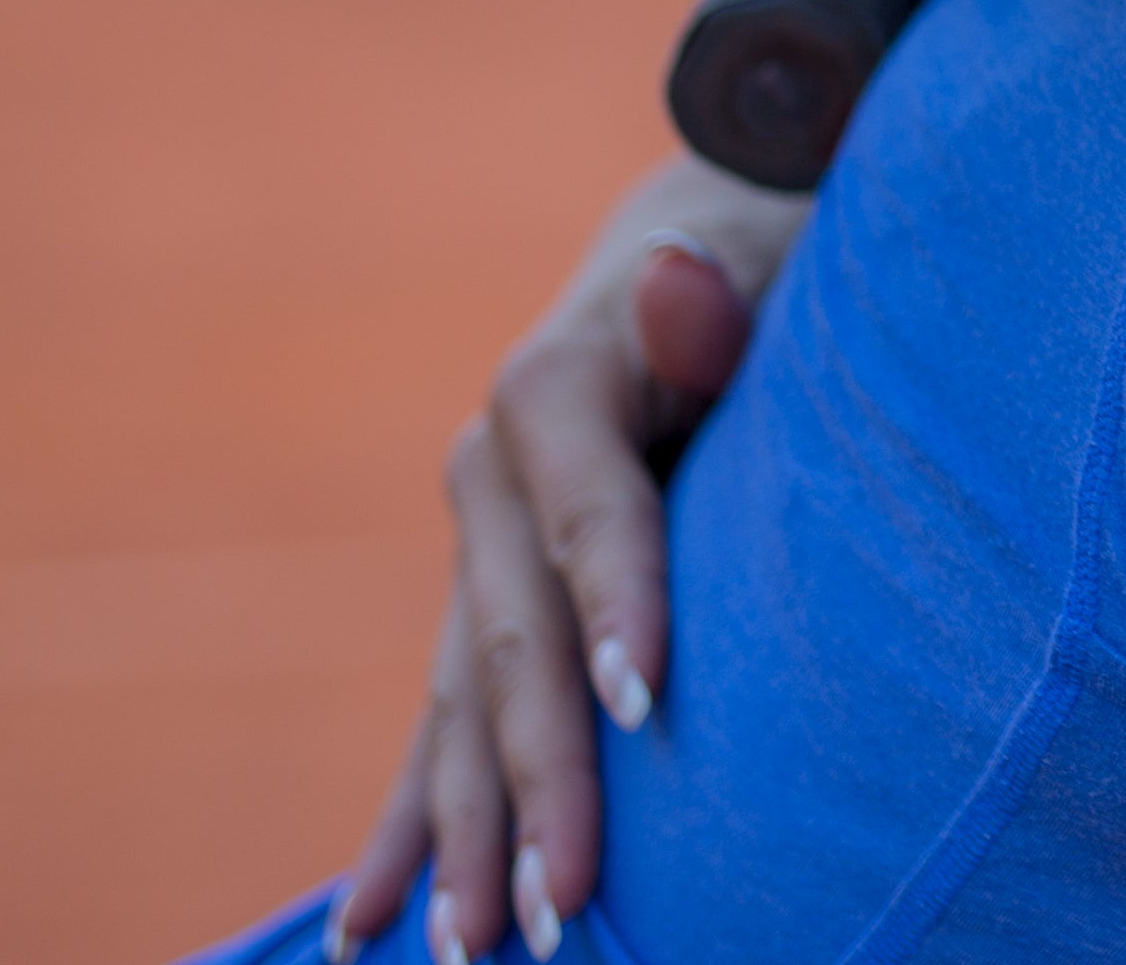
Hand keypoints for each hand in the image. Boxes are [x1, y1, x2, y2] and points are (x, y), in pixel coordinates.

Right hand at [330, 163, 800, 962]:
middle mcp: (490, 481)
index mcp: (551, 392)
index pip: (595, 518)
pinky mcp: (479, 605)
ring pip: (461, 711)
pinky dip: (407, 828)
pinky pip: (437, 730)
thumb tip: (673, 284)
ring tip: (459, 954)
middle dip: (534, 779)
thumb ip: (705, 298)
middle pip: (514, 645)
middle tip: (555, 903)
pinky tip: (365, 931)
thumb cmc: (760, 258)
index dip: (619, 605)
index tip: (646, 705)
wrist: (701, 234)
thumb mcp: (749, 256)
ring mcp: (473, 552)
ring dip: (457, 838)